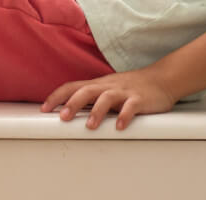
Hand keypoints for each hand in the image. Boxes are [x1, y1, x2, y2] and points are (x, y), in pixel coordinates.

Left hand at [41, 69, 177, 130]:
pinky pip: (131, 106)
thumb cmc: (131, 87)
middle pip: (87, 91)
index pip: (72, 87)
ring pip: (107, 98)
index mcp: (98, 85)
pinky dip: (125, 116)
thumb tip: (68, 111)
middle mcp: (108, 86)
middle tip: (62, 117)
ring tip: (90, 127)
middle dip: (73, 104)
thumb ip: (91, 98)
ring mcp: (124, 92)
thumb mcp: (107, 89)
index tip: (44, 108)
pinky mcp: (140, 99)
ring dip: (97, 112)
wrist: (161, 79)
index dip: (57, 96)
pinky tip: (120, 127)